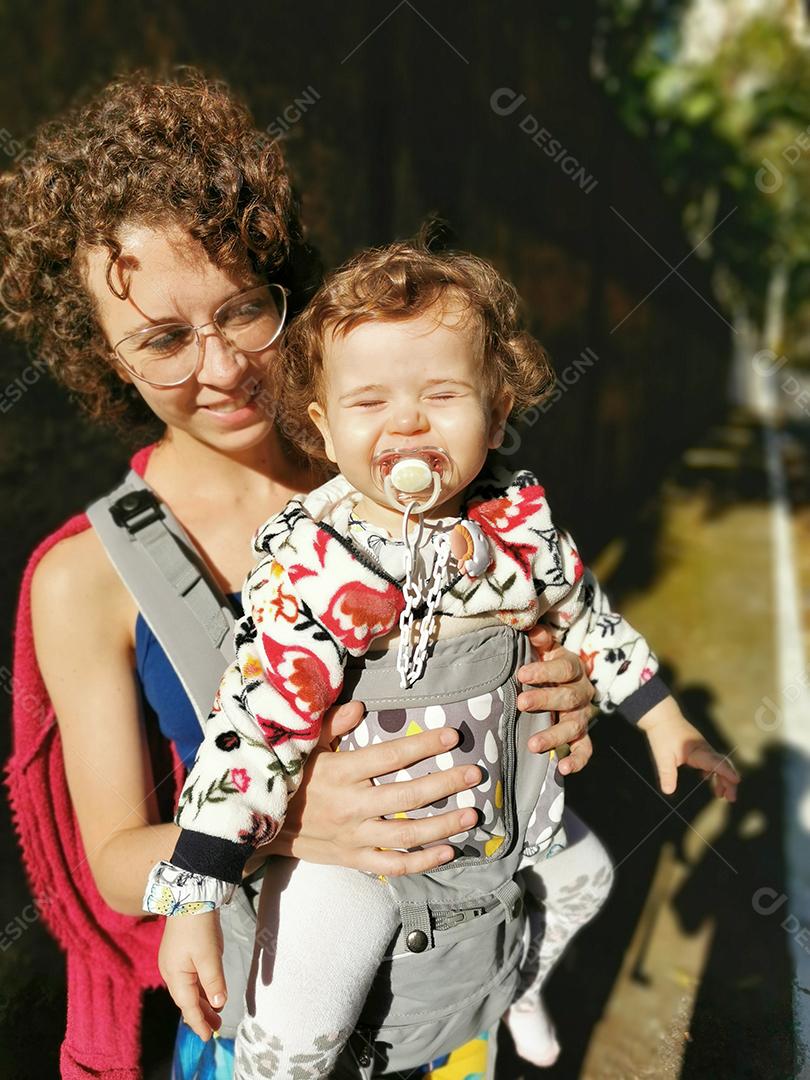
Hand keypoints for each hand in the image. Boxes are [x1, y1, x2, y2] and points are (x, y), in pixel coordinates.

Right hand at [158, 910, 225, 1041]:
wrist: (190, 896)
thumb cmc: (198, 927)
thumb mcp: (210, 956)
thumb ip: (214, 982)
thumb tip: (218, 1004)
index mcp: (175, 975)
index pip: (188, 1006)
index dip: (199, 1022)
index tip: (207, 1037)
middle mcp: (171, 972)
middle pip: (187, 1000)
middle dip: (201, 1014)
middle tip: (215, 1028)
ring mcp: (174, 962)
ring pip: (189, 989)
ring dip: (202, 1002)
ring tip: (215, 1014)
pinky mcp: (180, 953)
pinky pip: (189, 978)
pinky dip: (200, 988)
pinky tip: (209, 993)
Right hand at [267, 700, 481, 875]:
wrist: (257, 827)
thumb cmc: (287, 780)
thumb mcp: (303, 747)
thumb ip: (332, 724)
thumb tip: (360, 707)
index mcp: (340, 773)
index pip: (390, 756)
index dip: (423, 745)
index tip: (452, 736)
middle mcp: (351, 806)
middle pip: (407, 796)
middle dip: (445, 784)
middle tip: (474, 775)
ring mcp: (353, 837)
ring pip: (406, 834)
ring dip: (443, 825)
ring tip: (471, 814)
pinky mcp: (353, 860)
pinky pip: (393, 865)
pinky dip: (422, 862)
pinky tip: (448, 851)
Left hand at [518, 624, 594, 774]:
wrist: (569, 681)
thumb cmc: (550, 663)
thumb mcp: (547, 648)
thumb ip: (541, 639)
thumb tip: (531, 629)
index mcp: (573, 668)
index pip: (564, 668)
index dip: (544, 670)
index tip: (522, 675)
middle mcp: (582, 693)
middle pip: (568, 698)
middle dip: (545, 701)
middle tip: (521, 704)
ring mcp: (583, 716)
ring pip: (574, 727)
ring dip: (554, 736)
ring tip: (532, 744)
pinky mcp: (583, 736)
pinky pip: (585, 749)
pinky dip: (578, 760)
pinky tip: (563, 769)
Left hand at [637, 697, 738, 799]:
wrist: (661, 715)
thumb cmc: (662, 734)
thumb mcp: (662, 756)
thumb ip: (667, 774)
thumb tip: (668, 791)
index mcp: (699, 751)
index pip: (717, 763)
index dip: (727, 773)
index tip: (736, 781)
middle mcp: (704, 749)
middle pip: (723, 765)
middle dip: (729, 782)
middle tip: (731, 799)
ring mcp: (702, 748)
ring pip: (718, 764)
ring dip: (722, 779)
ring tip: (720, 794)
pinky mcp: (697, 747)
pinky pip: (710, 760)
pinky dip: (712, 771)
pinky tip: (705, 779)